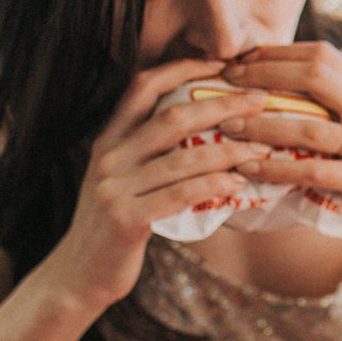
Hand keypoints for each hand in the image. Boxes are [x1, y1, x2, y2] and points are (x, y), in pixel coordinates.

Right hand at [29, 59, 274, 314]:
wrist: (77, 277)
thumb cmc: (112, 227)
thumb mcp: (120, 180)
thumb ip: (147, 153)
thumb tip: (204, 129)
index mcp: (108, 139)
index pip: (143, 86)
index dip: (183, 68)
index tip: (224, 64)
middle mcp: (108, 156)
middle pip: (172, 116)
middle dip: (222, 103)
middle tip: (261, 99)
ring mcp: (114, 188)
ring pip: (183, 157)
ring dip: (230, 149)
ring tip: (263, 147)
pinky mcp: (126, 219)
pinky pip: (180, 194)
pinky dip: (215, 184)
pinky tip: (240, 183)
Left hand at [216, 43, 341, 256]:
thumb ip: (333, 105)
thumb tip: (273, 85)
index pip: (322, 54)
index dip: (277, 52)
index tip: (239, 60)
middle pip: (315, 75)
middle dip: (264, 74)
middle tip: (225, 82)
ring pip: (309, 126)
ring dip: (262, 124)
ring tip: (228, 126)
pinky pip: (312, 171)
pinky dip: (275, 168)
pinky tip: (248, 167)